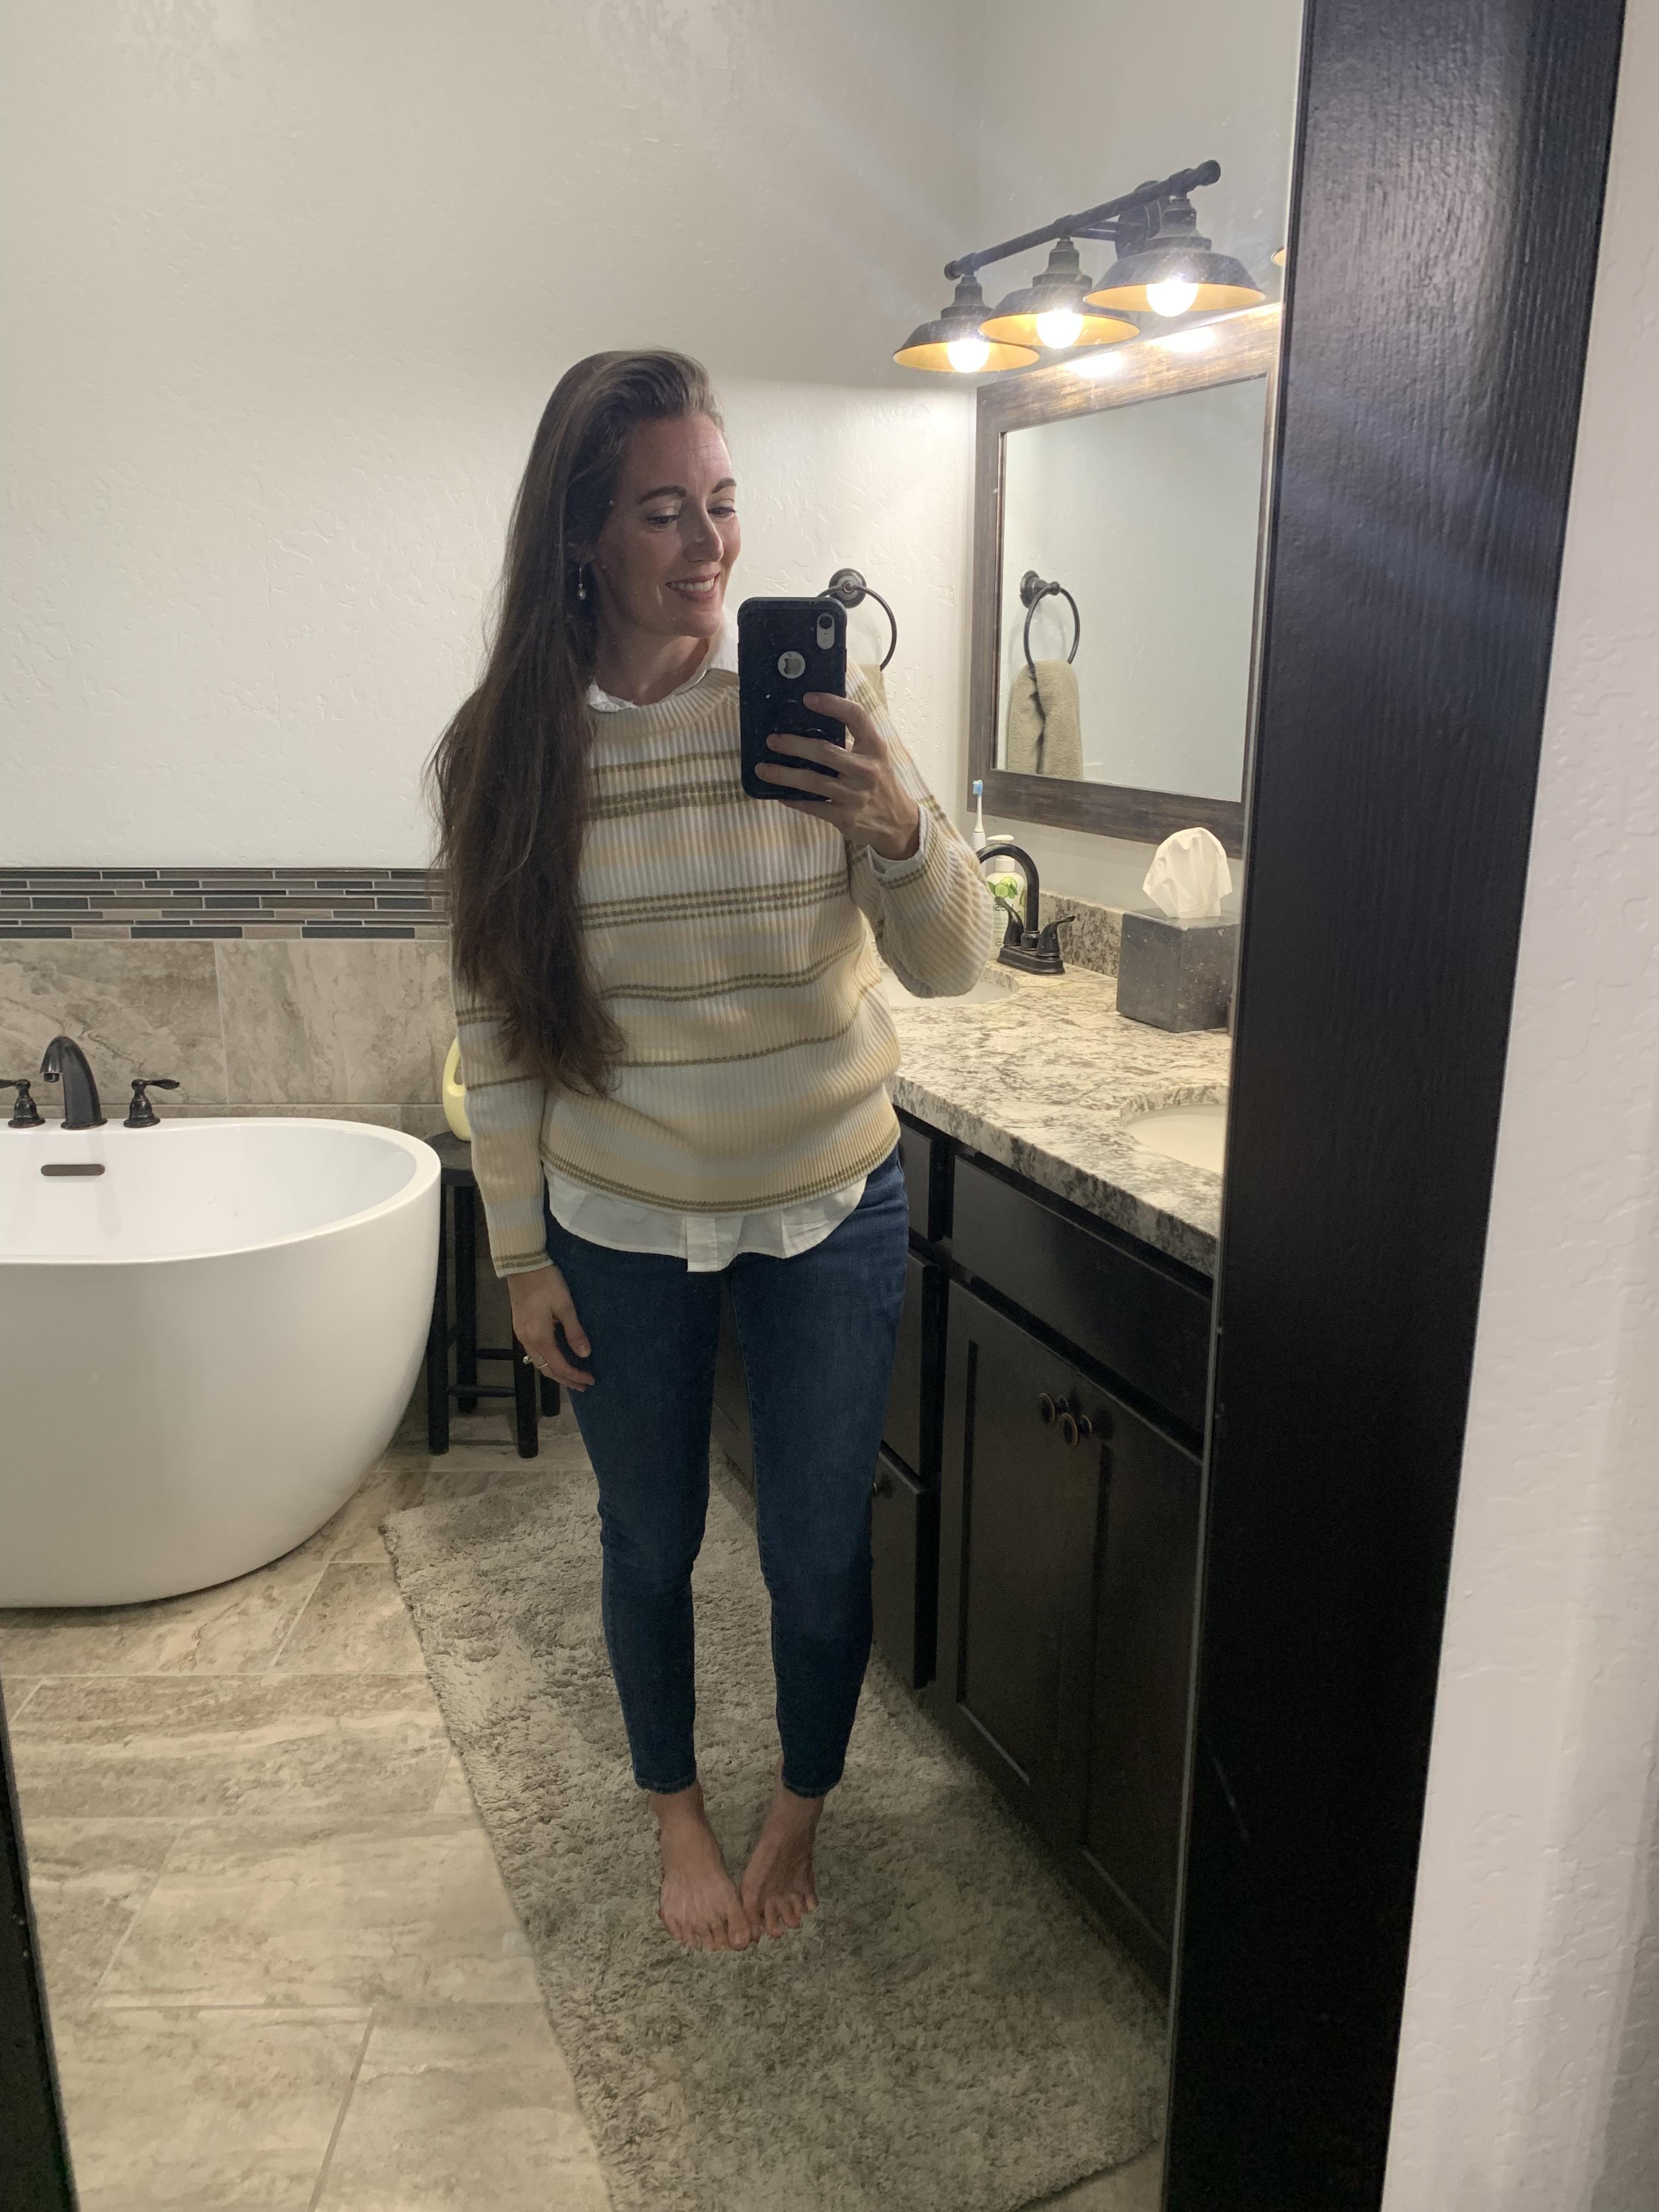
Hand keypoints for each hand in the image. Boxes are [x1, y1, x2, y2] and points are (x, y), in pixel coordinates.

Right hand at [507, 1263, 593, 1391]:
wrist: (522, 1264)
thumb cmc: (546, 1283)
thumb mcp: (565, 1306)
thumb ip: (574, 1331)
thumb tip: (585, 1354)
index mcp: (540, 1337)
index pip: (559, 1366)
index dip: (575, 1375)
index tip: (590, 1380)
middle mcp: (528, 1340)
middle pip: (546, 1369)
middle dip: (565, 1379)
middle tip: (582, 1385)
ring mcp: (521, 1334)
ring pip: (538, 1362)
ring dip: (555, 1371)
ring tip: (571, 1376)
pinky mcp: (520, 1326)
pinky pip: (534, 1352)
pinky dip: (547, 1360)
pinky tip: (556, 1357)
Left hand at [755, 693, 921, 862]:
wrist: (898, 823)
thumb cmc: (879, 782)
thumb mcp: (875, 756)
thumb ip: (851, 741)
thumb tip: (810, 722)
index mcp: (874, 747)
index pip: (856, 717)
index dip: (832, 704)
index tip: (807, 698)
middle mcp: (866, 769)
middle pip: (824, 751)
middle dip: (794, 745)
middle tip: (772, 740)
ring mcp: (855, 795)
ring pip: (812, 781)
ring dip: (783, 775)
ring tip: (762, 769)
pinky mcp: (845, 817)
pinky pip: (812, 806)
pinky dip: (793, 799)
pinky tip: (779, 793)